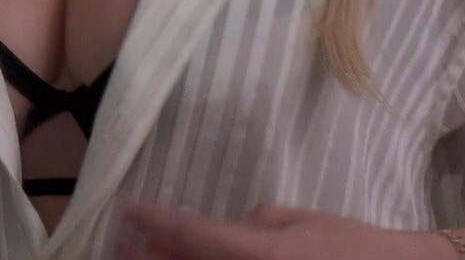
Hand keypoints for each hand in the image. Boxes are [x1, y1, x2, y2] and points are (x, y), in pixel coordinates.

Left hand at [112, 201, 450, 259]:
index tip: (127, 209)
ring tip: (135, 256)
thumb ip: (246, 227)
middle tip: (116, 244)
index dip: (151, 221)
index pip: (187, 234)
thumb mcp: (294, 221)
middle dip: (142, 259)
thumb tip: (212, 234)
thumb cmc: (348, 245)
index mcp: (257, 254)